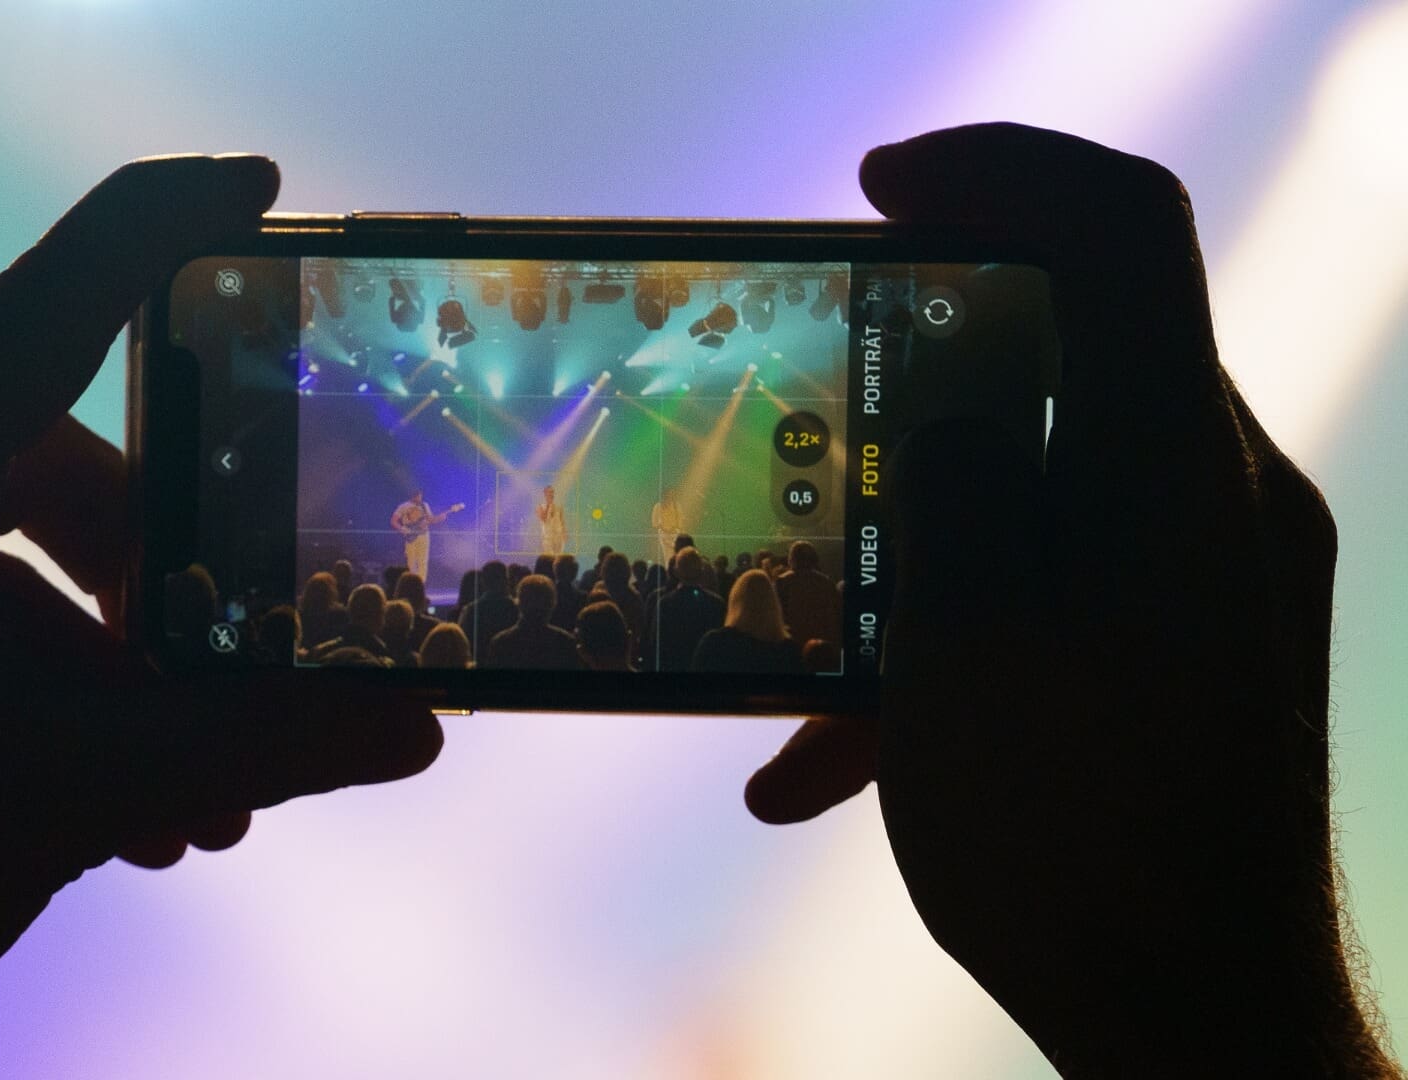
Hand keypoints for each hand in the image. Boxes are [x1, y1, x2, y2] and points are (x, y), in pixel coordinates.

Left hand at [0, 155, 441, 1077]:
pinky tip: (79, 786)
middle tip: (226, 684)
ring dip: (93, 660)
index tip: (253, 188)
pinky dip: (12, 670)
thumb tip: (411, 726)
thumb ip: (257, 746)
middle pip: (35, 465)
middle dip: (150, 587)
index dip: (161, 230)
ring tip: (168, 791)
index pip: (47, 307)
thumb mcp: (75, 801)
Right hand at [744, 125, 1394, 1075]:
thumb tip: (953, 409)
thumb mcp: (959, 654)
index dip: (995, 170)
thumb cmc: (1077, 848)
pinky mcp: (1187, 642)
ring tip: (797, 625)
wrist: (1198, 1019)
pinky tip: (819, 759)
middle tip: (806, 394)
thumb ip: (954, 492)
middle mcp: (1218, 496)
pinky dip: (943, 632)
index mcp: (1177, 468)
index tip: (873, 190)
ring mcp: (1210, 571)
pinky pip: (1055, 583)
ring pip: (1043, 479)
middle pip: (1074, 345)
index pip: (1120, 228)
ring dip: (910, 531)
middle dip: (919, 364)